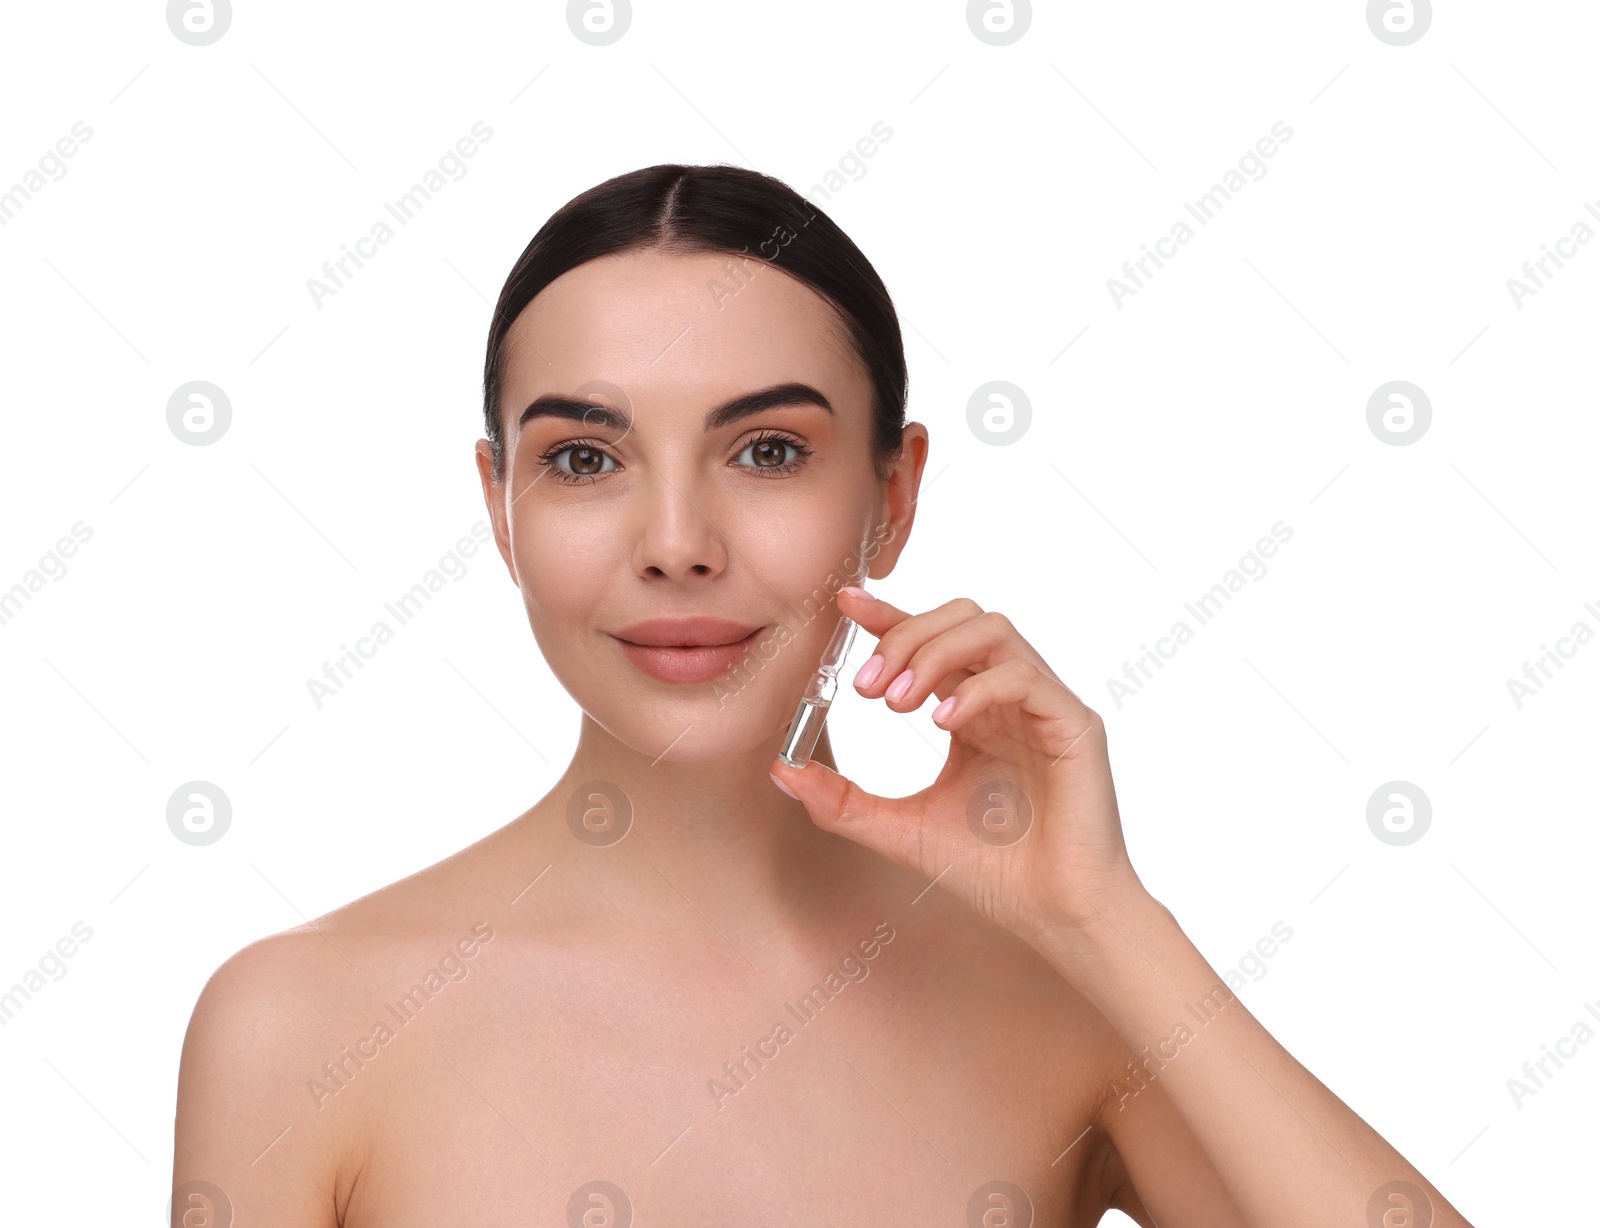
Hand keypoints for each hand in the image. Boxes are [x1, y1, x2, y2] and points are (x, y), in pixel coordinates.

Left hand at [770, 587, 1147, 951]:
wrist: (1054, 917)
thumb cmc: (992, 873)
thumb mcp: (899, 829)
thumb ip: (843, 801)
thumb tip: (782, 768)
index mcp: (974, 712)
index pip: (931, 640)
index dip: (889, 615)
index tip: (844, 606)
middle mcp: (1009, 698)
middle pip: (961, 617)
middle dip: (904, 637)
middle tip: (864, 687)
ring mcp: (1044, 705)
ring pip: (992, 630)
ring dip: (934, 653)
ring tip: (897, 703)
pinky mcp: (1075, 724)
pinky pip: (1024, 676)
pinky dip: (977, 689)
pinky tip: (942, 723)